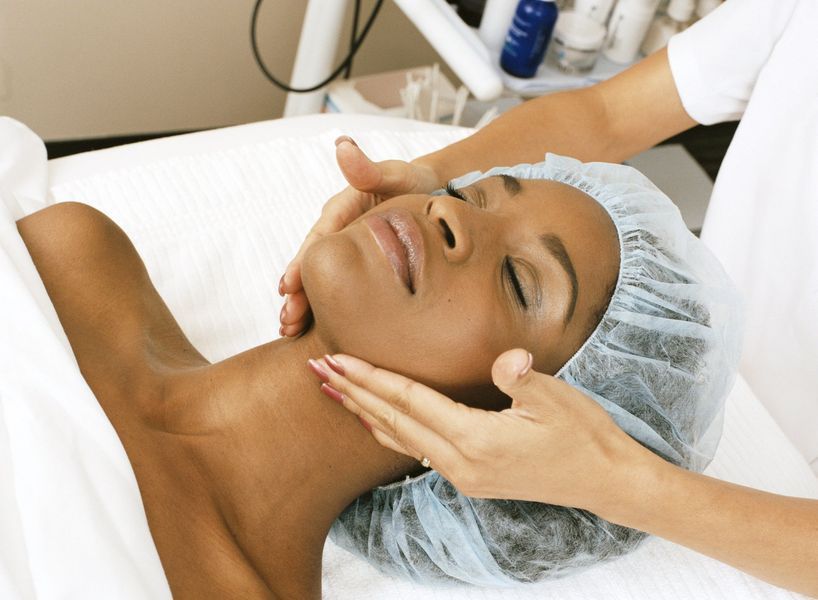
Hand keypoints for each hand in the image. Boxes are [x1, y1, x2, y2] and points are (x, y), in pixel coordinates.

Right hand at [278, 137, 439, 335]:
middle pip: (313, 264)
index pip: (319, 239)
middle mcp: (338, 230)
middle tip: (286, 320)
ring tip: (290, 331)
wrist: (436, 195)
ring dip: (303, 304)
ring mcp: (346, 249)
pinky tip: (313, 330)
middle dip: (296, 293)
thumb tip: (342, 145)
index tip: (288, 285)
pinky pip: (337, 285)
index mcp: (343, 210)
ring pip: (321, 278)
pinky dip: (324, 307)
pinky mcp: (357, 264)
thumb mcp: (397, 175)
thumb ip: (369, 169)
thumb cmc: (416, 184)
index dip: (302, 262)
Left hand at [311, 349, 654, 512]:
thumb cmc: (584, 436)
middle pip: (394, 421)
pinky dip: (390, 432)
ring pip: (400, 438)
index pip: (410, 401)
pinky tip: (377, 422)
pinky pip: (417, 450)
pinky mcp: (471, 477)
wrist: (606, 482)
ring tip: (334, 393)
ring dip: (365, 412)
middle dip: (353, 393)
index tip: (337, 360)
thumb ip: (522, 377)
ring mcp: (464, 474)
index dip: (371, 378)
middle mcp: (461, 463)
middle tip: (316, 369)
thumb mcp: (558, 399)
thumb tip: (504, 360)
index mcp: (477, 440)